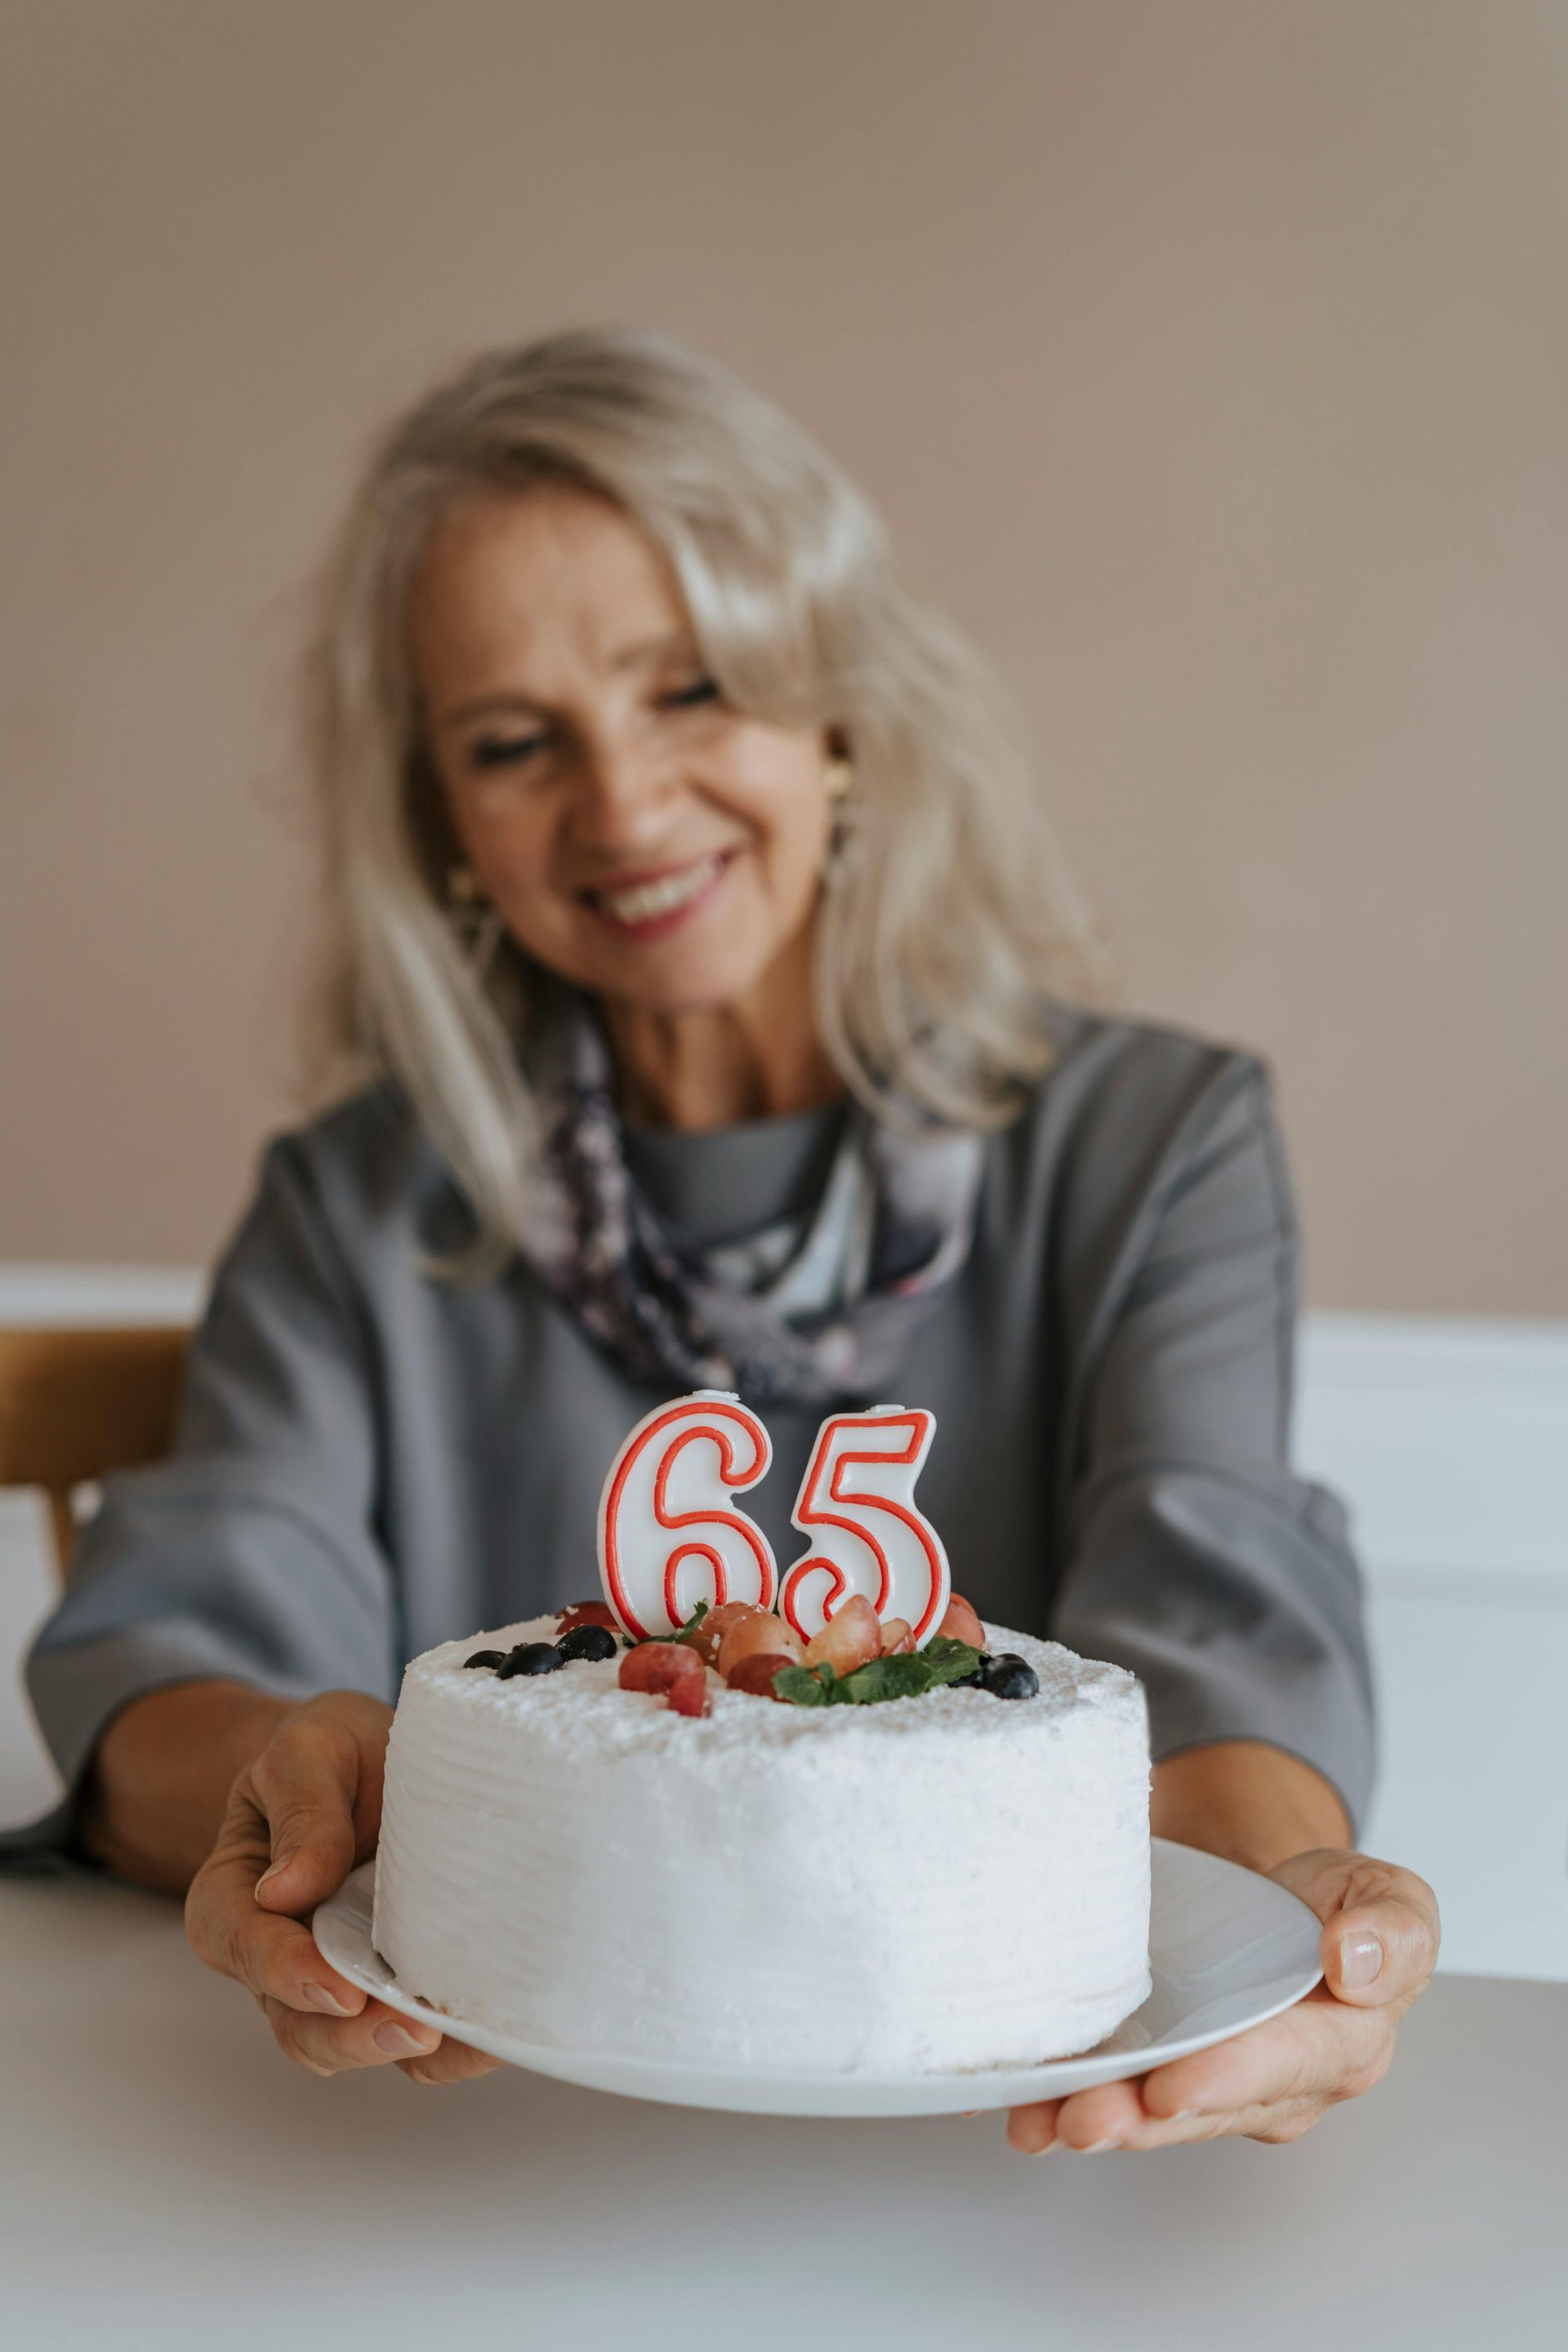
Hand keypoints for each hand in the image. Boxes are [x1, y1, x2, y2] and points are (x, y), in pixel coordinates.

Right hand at [185, 1690, 499, 2088]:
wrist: (377, 1755)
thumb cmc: (331, 1752)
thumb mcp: (310, 1750)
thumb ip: (302, 1809)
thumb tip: (286, 1887)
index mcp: (238, 1895)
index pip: (242, 1942)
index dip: (285, 1971)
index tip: (336, 1985)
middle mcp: (281, 1952)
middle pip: (296, 2019)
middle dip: (351, 2035)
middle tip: (411, 2029)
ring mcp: (339, 1976)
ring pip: (354, 2040)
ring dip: (404, 2050)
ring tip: (458, 2041)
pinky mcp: (396, 1984)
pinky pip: (414, 2034)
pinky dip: (449, 2048)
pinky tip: (490, 2034)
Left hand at [1006, 1848, 1439, 2152]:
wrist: (1281, 1900)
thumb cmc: (1336, 1909)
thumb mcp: (1389, 1898)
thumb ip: (1394, 1929)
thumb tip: (1354, 1956)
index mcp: (1338, 2044)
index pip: (1282, 2065)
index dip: (1225, 2079)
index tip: (1171, 2086)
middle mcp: (1271, 2084)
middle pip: (1200, 2108)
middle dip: (1138, 2118)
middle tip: (1081, 2118)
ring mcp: (1207, 2083)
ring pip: (1147, 2112)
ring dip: (1090, 2118)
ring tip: (1039, 2119)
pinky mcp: (1155, 2068)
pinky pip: (1110, 2089)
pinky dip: (1059, 2099)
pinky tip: (1018, 2103)